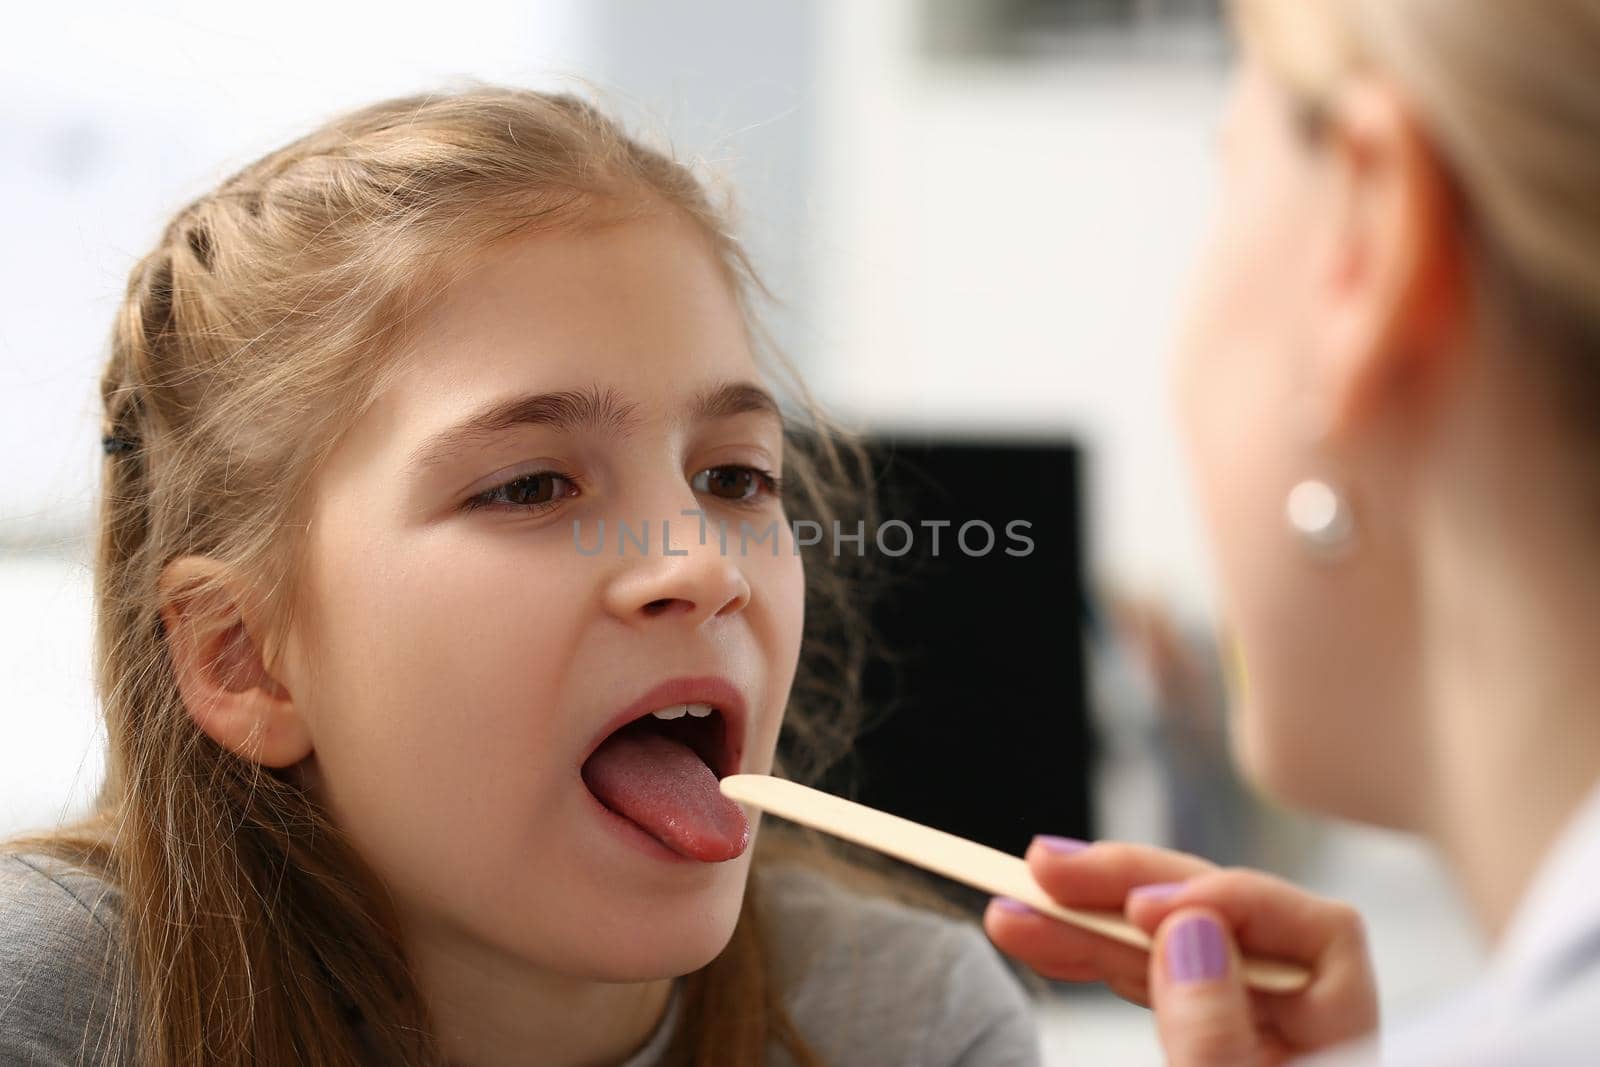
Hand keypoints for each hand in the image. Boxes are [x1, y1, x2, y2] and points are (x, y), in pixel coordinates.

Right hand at [983, 839, 1378, 1066]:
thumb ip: (1211, 1038)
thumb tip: (1189, 926)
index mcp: (1337, 1053)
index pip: (1321, 934)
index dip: (1233, 903)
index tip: (1144, 912)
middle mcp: (1301, 1041)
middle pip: (1231, 927)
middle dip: (1132, 890)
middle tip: (1043, 868)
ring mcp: (1250, 1048)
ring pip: (1175, 955)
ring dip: (1091, 920)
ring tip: (1014, 899)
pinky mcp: (1203, 1056)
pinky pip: (1150, 991)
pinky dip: (1094, 961)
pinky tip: (1041, 936)